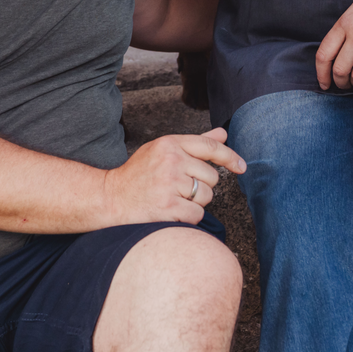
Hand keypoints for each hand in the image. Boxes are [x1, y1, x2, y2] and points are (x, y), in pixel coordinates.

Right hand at [102, 128, 245, 224]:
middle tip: (179, 188)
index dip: (230, 157)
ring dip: (196, 203)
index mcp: (169, 143)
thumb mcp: (162, 151)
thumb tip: (222, 134)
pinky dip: (189, 217)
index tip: (242, 166)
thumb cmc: (138, 175)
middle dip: (201, 186)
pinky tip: (171, 212)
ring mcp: (170, 183)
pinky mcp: (169, 207)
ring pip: (206, 196)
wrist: (111, 198)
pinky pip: (197, 214)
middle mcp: (171, 160)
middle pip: (211, 176)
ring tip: (174, 199)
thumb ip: (194, 144)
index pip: (209, 146)